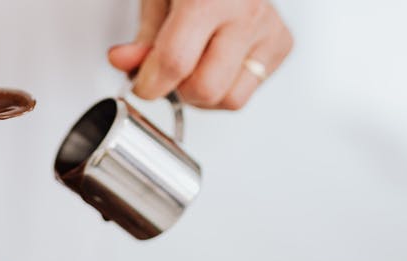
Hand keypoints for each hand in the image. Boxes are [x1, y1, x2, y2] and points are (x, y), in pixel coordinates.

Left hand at [107, 0, 292, 109]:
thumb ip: (145, 35)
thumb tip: (125, 63)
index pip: (174, 63)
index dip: (149, 84)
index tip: (142, 84)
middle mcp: (246, 13)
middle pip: (206, 89)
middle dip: (178, 91)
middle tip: (168, 73)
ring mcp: (268, 29)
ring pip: (231, 100)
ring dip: (205, 96)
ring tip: (195, 68)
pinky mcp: (281, 43)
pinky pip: (250, 90)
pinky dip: (228, 86)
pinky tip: (218, 61)